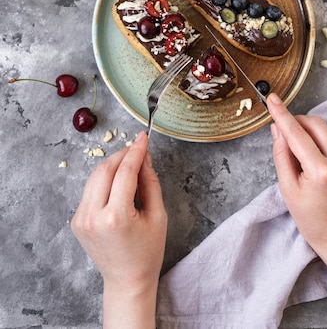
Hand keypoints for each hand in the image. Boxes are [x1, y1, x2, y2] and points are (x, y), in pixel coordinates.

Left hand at [71, 131, 166, 327]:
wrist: (127, 281)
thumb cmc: (147, 252)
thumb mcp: (158, 215)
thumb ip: (150, 182)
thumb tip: (144, 157)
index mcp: (116, 217)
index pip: (125, 172)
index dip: (135, 151)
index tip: (143, 138)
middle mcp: (93, 216)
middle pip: (105, 169)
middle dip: (122, 155)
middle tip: (137, 149)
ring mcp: (81, 219)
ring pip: (94, 177)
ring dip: (112, 165)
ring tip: (130, 165)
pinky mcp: (76, 220)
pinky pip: (90, 190)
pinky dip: (104, 181)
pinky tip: (118, 185)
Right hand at [268, 93, 326, 328]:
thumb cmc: (310, 217)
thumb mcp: (287, 188)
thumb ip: (281, 154)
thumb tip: (277, 128)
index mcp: (320, 171)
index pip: (297, 134)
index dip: (283, 114)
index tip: (272, 98)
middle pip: (315, 124)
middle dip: (297, 121)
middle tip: (282, 131)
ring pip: (323, 130)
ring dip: (306, 132)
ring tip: (296, 154)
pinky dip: (316, 143)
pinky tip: (311, 162)